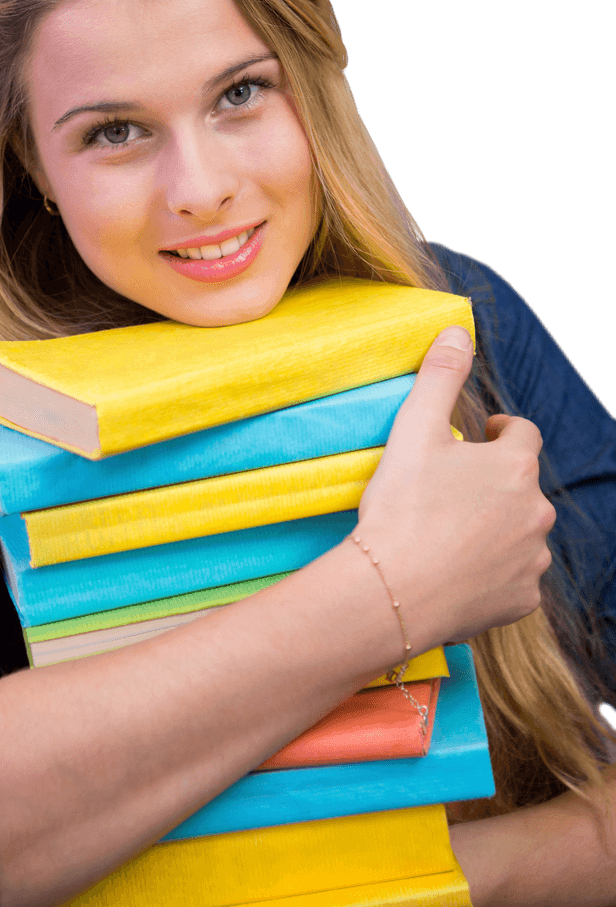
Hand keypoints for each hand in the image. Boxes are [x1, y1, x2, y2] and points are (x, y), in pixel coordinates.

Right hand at [355, 326, 554, 651]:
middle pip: (522, 486)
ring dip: (498, 527)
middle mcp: (536, 511)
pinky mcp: (521, 600)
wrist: (393, 590)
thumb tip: (457, 330)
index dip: (502, 431)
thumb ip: (439, 377)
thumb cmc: (401, 508)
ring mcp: (531, 559)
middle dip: (496, 483)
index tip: (484, 435)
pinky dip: (495, 571)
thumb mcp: (414, 431)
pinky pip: (515, 579)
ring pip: (521, 533)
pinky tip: (460, 570)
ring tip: (453, 532)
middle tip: (453, 488)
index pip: (523, 434)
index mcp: (514, 467)